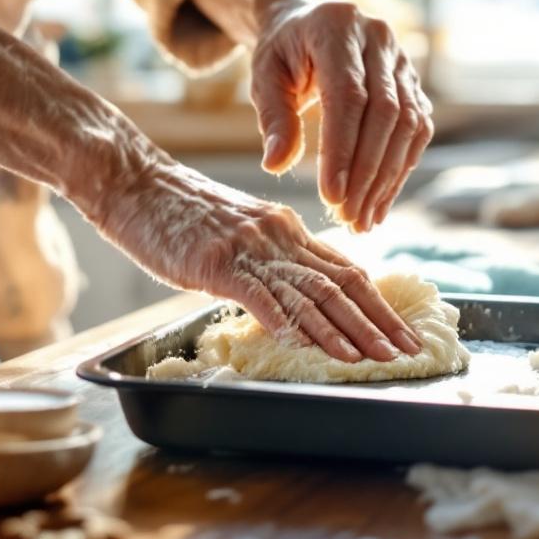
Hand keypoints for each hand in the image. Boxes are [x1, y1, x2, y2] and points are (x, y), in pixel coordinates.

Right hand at [97, 160, 421, 361]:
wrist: (132, 181)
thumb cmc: (178, 214)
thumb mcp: (238, 233)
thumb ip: (270, 262)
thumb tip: (296, 302)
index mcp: (288, 230)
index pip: (347, 271)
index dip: (380, 305)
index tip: (404, 333)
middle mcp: (279, 236)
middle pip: (340, 284)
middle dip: (377, 323)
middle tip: (406, 352)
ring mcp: (249, 248)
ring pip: (308, 292)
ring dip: (342, 330)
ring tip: (369, 357)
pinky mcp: (215, 262)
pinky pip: (257, 294)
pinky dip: (282, 320)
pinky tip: (302, 343)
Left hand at [252, 1, 433, 231]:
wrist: (310, 23)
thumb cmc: (283, 53)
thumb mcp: (264, 77)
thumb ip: (273, 118)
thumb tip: (276, 165)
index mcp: (337, 28)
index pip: (350, 96)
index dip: (343, 149)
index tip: (331, 196)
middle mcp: (379, 40)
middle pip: (387, 114)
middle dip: (368, 172)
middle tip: (348, 216)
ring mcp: (403, 61)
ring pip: (409, 125)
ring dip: (388, 178)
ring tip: (363, 219)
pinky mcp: (414, 84)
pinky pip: (417, 130)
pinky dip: (400, 170)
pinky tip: (380, 201)